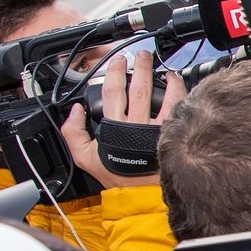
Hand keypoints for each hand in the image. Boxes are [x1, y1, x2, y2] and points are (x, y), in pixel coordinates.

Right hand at [57, 51, 183, 189]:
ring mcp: (154, 128)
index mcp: (113, 126)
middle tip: (141, 55)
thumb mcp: (84, 158)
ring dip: (159, 74)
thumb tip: (75, 110)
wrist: (140, 195)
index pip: (111, 90)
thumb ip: (73, 133)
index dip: (114, 72)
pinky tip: (177, 82)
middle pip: (136, 86)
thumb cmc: (117, 177)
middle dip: (138, 66)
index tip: (118, 61)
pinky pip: (176, 105)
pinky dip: (177, 90)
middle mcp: (134, 124)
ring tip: (160, 65)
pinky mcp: (170, 133)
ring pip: (157, 93)